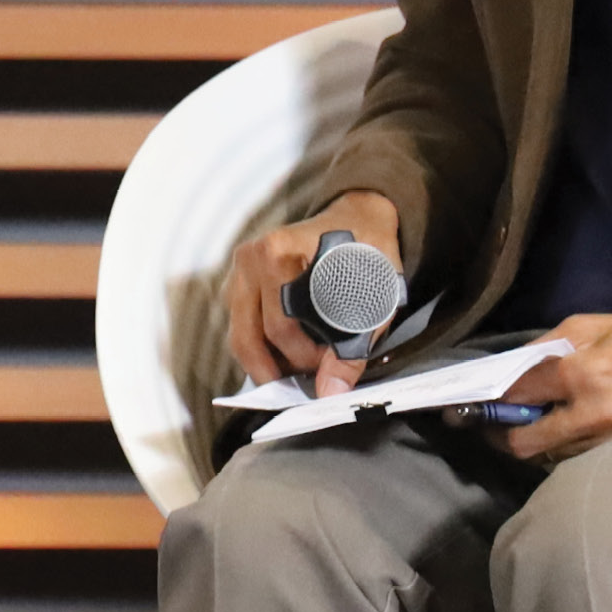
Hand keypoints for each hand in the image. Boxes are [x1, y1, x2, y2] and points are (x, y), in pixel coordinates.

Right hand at [224, 189, 403, 397]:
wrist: (357, 218)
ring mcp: (238, 271)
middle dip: (283, 368)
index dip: (307, 359)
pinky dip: (262, 351)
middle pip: (252, 336)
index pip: (281, 327)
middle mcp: (249, 259)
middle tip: (315, 380)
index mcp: (277, 251)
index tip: (333, 368)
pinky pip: (241, 330)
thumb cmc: (367, 252)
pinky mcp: (237, 284)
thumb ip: (353, 348)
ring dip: (268, 364)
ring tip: (302, 373)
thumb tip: (331, 393)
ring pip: (240, 337)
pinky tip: (288, 359)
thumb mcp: (373, 297)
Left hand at [495, 305, 611, 461]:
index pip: (518, 392)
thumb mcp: (600, 324)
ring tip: (524, 423)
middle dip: (501, 434)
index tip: (462, 401)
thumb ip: (553, 345)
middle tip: (489, 423)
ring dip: (534, 442)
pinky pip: (581, 457)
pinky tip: (560, 430)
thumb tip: (516, 365)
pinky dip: (564, 447)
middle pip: (527, 443)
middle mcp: (596, 415)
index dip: (487, 397)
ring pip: (553, 455)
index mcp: (586, 373)